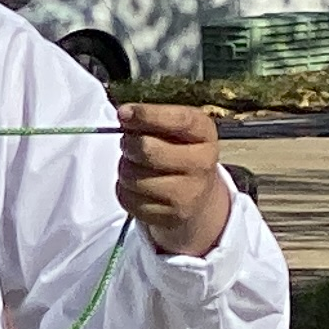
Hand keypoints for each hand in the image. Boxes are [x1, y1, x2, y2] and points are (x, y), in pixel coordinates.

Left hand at [115, 103, 233, 257]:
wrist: (197, 195)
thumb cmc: (178, 152)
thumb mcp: (174, 128)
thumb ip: (152, 119)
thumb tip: (125, 115)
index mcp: (204, 133)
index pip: (178, 120)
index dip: (147, 115)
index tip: (124, 113)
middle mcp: (202, 163)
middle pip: (149, 150)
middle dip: (129, 145)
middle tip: (128, 144)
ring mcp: (189, 192)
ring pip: (133, 176)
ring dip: (124, 168)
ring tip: (135, 166)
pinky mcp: (172, 216)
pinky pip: (128, 198)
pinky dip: (123, 190)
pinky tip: (137, 185)